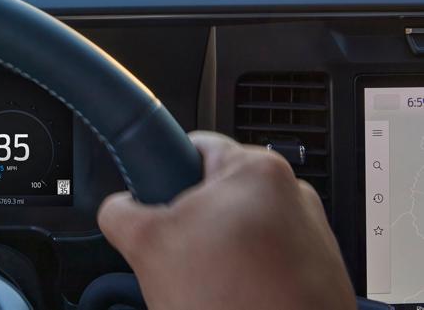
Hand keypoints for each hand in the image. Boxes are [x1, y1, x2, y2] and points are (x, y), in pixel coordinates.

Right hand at [98, 131, 354, 309]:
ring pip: (241, 229)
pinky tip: (231, 297)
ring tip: (207, 284)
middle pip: (216, 192)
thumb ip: (121, 211)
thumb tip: (118, 207)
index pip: (192, 145)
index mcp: (257, 170)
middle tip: (176, 255)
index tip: (153, 199)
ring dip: (218, 252)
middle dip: (190, 223)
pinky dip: (246, 275)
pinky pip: (267, 259)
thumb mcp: (147, 246)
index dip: (162, 172)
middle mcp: (295, 194)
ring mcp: (314, 235)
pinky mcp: (322, 272)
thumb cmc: (232, 303)